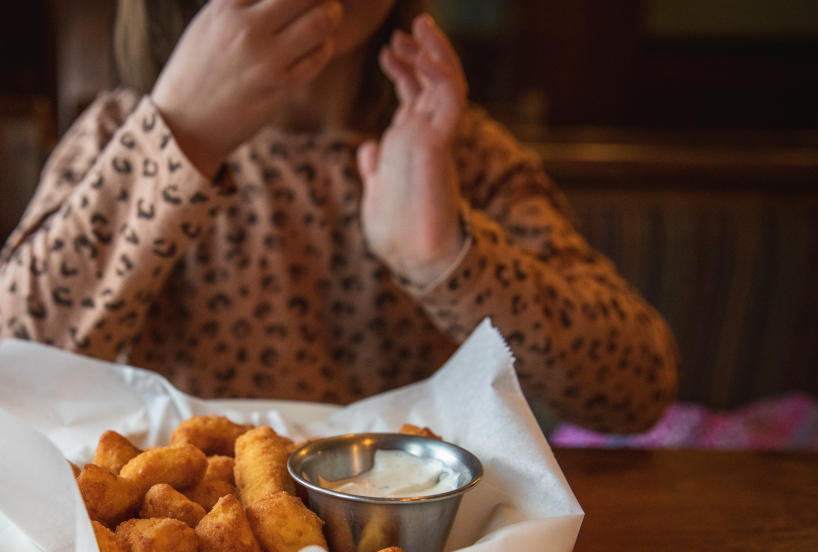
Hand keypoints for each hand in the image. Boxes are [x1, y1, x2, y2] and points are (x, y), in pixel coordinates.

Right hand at [151, 0, 342, 176]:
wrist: (185, 126)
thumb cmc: (196, 70)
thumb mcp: (209, 23)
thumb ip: (242, 2)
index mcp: (226, 7)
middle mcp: (247, 29)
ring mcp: (266, 60)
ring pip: (321, 20)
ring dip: (331, 14)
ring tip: (328, 14)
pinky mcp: (282, 87)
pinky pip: (319, 56)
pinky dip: (324, 45)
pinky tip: (317, 44)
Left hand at [357, 14, 467, 286]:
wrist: (412, 257)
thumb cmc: (396, 233)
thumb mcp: (377, 193)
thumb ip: (376, 169)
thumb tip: (367, 151)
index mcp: (410, 143)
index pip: (412, 96)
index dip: (403, 70)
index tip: (387, 50)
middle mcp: (426, 135)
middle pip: (430, 82)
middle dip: (420, 52)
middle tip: (407, 29)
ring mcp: (436, 137)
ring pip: (445, 82)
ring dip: (435, 53)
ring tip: (421, 28)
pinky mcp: (442, 142)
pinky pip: (450, 98)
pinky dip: (441, 73)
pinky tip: (427, 56)